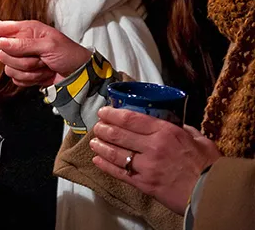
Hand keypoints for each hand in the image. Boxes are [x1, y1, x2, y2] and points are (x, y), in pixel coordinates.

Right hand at [0, 20, 91, 86]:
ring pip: (8, 68)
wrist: (80, 75)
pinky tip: (43, 76)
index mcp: (24, 30)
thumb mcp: (49, 45)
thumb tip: (1, 42)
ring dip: (28, 71)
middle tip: (41, 59)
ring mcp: (21, 59)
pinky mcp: (25, 74)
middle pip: (2, 54)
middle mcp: (19, 43)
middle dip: (22, 59)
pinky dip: (30, 80)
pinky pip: (15, 80)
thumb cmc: (69, 54)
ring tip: (45, 67)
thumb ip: (24, 43)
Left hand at [90, 106, 221, 213]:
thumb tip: (172, 121)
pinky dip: (105, 166)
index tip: (103, 112)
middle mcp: (152, 147)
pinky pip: (119, 173)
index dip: (113, 114)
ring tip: (93, 142)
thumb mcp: (199, 139)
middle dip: (103, 128)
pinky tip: (97, 160)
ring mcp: (146, 166)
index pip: (131, 119)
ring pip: (115, 153)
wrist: (212, 193)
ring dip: (100, 146)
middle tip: (96, 126)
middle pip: (119, 134)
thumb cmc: (209, 165)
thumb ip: (183, 129)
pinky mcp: (144, 184)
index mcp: (166, 132)